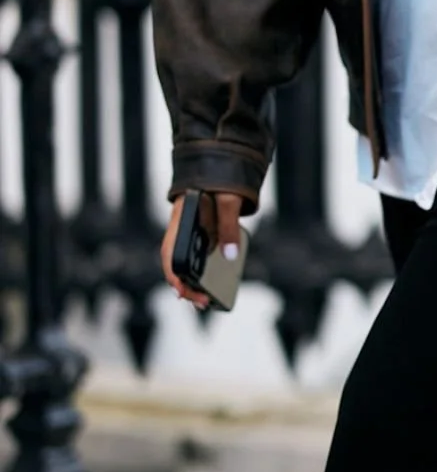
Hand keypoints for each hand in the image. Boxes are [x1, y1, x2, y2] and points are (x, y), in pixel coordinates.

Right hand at [162, 192, 244, 309]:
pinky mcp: (201, 236)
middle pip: (177, 265)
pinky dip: (203, 272)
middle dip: (186, 286)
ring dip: (193, 283)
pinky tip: (214, 284)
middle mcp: (180, 232)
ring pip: (186, 264)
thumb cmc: (220, 184)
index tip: (182, 291)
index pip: (170, 255)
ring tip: (207, 301)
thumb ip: (229, 227)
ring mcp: (189, 235)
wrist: (221, 169)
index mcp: (180, 223)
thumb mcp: (228, 202)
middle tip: (204, 302)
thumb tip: (230, 255)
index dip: (174, 276)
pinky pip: (198, 258)